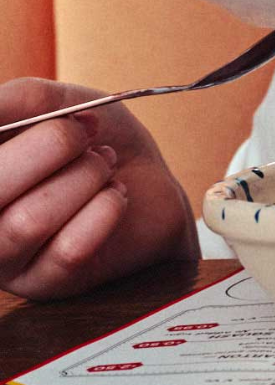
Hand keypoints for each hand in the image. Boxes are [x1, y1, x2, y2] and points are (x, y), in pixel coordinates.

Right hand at [0, 80, 196, 299]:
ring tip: (104, 166)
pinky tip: (115, 195)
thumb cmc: (96, 140)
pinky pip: (69, 249)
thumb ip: (18, 101)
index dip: (10, 126)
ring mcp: (3, 258)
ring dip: (84, 179)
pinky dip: (105, 209)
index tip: (51, 114)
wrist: (150, 184)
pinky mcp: (45, 283)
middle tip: (86, 135)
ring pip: (27, 222)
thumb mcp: (59, 102)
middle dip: (52, 146)